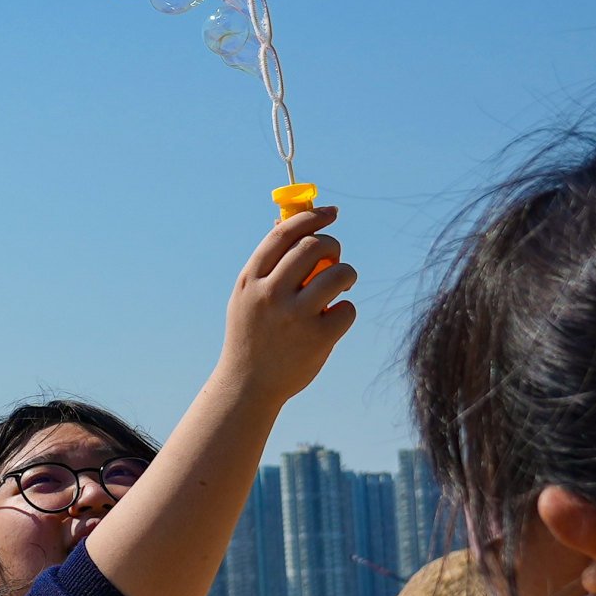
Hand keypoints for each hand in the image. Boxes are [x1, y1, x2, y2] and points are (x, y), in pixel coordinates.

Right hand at [215, 204, 357, 407]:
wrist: (248, 384)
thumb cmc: (253, 333)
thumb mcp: (248, 296)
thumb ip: (268, 265)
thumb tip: (292, 225)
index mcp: (251, 279)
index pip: (284, 234)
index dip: (312, 217)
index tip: (331, 212)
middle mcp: (270, 294)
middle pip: (314, 247)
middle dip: (333, 246)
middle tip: (335, 258)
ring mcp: (294, 317)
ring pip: (339, 274)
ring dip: (348, 275)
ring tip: (342, 287)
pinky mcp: (317, 338)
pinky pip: (347, 309)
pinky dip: (346, 310)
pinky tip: (333, 319)